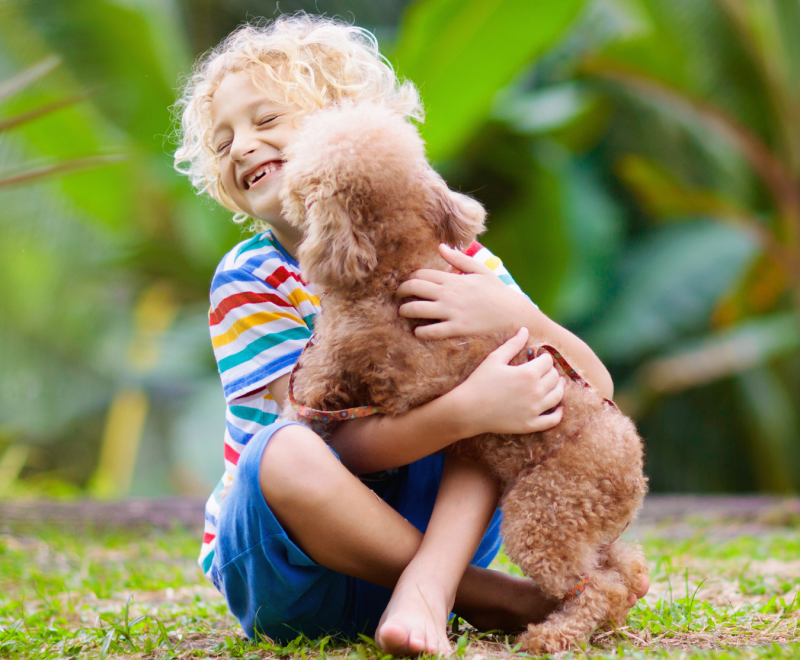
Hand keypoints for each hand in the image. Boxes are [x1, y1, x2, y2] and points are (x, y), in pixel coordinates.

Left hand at [397, 244, 531, 339]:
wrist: (515, 314)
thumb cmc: (498, 293)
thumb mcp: (481, 271)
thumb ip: (459, 259)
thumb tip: (440, 246)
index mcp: (453, 278)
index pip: (421, 274)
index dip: (410, 278)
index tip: (408, 283)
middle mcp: (449, 293)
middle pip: (414, 287)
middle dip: (401, 291)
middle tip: (398, 296)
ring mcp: (452, 311)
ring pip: (417, 309)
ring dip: (405, 311)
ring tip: (403, 312)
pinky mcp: (457, 328)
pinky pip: (431, 331)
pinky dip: (420, 332)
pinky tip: (417, 332)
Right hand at [454, 327, 565, 436]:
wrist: (468, 410)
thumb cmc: (479, 382)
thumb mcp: (495, 359)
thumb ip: (513, 344)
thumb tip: (525, 330)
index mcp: (528, 373)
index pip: (548, 362)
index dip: (544, 357)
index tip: (539, 358)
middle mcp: (535, 391)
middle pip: (555, 378)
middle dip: (551, 371)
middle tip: (545, 370)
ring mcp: (534, 410)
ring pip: (557, 396)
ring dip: (558, 388)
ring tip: (556, 384)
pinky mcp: (530, 424)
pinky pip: (552, 420)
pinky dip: (559, 413)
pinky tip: (559, 407)